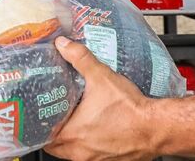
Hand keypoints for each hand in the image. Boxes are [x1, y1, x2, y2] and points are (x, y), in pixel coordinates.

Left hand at [46, 37, 158, 160]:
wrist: (157, 127)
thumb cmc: (131, 110)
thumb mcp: (101, 77)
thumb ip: (79, 58)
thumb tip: (64, 45)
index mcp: (73, 136)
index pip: (43, 139)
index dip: (39, 128)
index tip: (38, 117)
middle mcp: (81, 153)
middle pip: (56, 147)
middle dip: (54, 132)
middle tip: (55, 115)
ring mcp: (95, 159)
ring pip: (73, 152)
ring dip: (72, 138)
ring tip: (73, 120)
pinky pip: (91, 155)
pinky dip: (89, 144)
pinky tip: (95, 128)